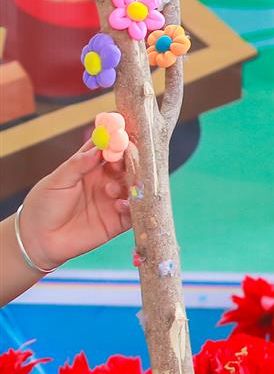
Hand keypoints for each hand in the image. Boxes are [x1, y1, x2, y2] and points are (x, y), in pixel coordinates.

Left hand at [21, 141, 131, 267]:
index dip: (114, 141)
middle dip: (127, 163)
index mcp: (87, 168)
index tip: (121, 135)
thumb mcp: (57, 180)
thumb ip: (78, 164)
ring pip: (132, 188)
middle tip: (123, 163)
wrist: (39, 239)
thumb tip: (99, 149)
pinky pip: (134, 213)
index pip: (105, 150)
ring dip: (129, 185)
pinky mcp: (118, 222)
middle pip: (124, 167)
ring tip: (112, 190)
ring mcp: (112, 202)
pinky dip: (132, 207)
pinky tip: (119, 206)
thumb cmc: (43, 205)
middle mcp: (103, 182)